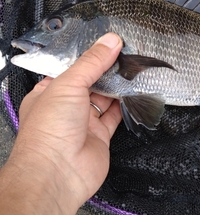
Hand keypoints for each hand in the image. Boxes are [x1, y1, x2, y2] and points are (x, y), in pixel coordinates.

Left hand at [8, 32, 122, 214]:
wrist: (57, 173)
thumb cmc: (49, 130)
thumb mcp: (69, 84)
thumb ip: (92, 62)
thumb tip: (110, 41)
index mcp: (49, 92)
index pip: (72, 68)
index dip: (90, 56)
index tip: (109, 43)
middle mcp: (66, 107)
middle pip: (91, 82)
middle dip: (107, 70)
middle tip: (127, 53)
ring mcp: (83, 123)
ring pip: (104, 98)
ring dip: (118, 86)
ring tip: (134, 68)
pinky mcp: (100, 136)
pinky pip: (115, 116)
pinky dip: (125, 105)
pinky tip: (135, 92)